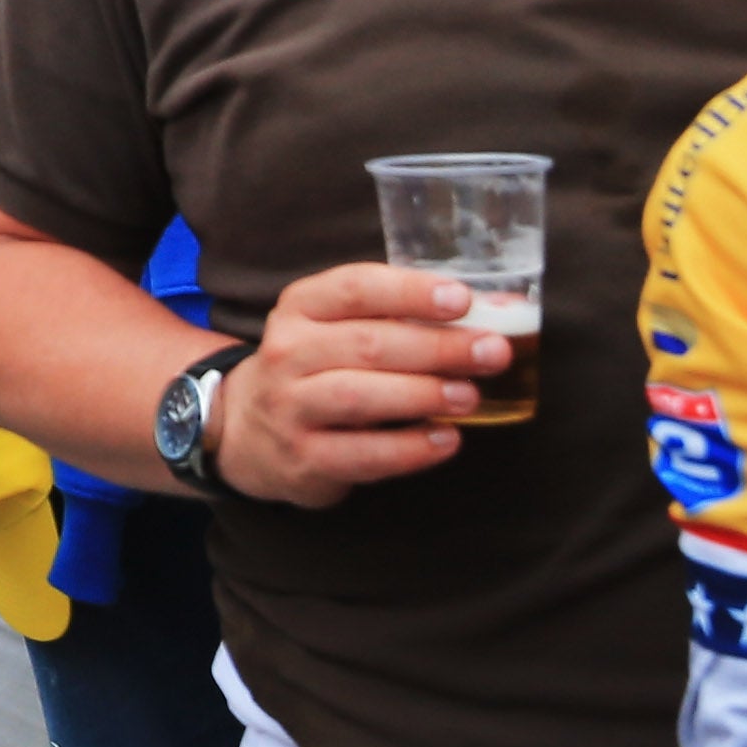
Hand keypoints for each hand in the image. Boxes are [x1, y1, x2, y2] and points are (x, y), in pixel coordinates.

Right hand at [216, 262, 507, 506]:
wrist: (248, 430)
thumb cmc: (316, 370)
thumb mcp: (336, 330)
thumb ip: (401, 318)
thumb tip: (498, 308)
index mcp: (300, 309)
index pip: (353, 288)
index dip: (409, 292)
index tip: (462, 299)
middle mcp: (286, 353)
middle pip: (365, 344)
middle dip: (437, 347)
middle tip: (492, 352)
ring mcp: (290, 407)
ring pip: (357, 396)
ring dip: (422, 395)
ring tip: (469, 396)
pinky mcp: (304, 458)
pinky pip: (363, 453)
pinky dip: (411, 448)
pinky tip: (447, 439)